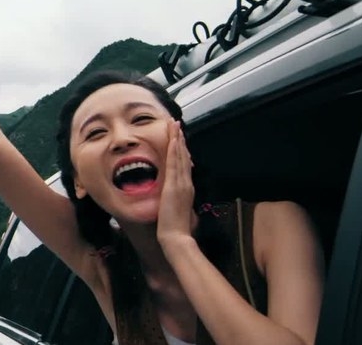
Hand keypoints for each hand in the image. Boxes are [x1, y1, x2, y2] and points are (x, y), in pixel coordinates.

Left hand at [157, 120, 195, 247]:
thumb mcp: (180, 211)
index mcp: (187, 188)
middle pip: (184, 156)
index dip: (182, 150)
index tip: (179, 137)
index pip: (185, 165)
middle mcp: (186, 183)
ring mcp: (181, 183)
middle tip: (176, 124)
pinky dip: (175, 151)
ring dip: (177, 139)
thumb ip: (180, 202)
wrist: (177, 237)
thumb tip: (178, 200)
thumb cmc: (177, 228)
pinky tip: (174, 139)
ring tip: (174, 125)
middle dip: (180, 139)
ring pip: (180, 157)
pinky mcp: (174, 186)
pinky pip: (175, 164)